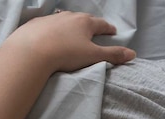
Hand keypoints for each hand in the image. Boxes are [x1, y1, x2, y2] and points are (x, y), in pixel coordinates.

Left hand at [3, 11, 134, 74]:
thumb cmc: (66, 53)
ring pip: (66, 20)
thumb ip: (113, 55)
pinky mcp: (36, 24)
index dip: (108, 29)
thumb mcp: (93, 56)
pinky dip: (54, 30)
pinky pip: (49, 25)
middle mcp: (69, 16)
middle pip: (84, 19)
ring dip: (71, 26)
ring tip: (73, 34)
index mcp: (86, 23)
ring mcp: (51, 18)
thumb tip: (133, 54)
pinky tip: (52, 36)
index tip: (112, 32)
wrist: (31, 51)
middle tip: (94, 31)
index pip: (101, 24)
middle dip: (90, 25)